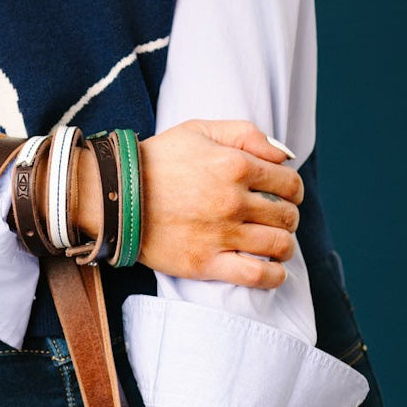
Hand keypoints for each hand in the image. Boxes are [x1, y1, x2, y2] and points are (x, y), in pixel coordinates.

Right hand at [72, 120, 302, 288]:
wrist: (114, 196)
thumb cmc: (157, 161)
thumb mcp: (200, 130)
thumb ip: (246, 134)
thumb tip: (284, 157)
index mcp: (236, 165)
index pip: (289, 184)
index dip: (292, 191)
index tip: (283, 197)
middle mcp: (233, 200)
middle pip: (286, 217)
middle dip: (288, 218)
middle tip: (275, 221)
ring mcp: (220, 235)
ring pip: (278, 246)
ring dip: (284, 247)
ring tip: (275, 246)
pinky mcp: (205, 263)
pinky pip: (255, 275)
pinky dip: (273, 276)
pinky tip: (273, 272)